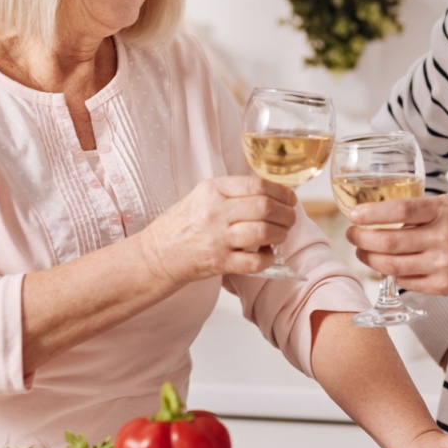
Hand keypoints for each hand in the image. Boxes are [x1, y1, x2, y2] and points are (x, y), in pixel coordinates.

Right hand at [139, 176, 295, 283]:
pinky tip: (266, 254)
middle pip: (265, 207)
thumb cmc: (182, 225)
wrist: (156, 254)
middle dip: (286, 214)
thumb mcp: (201, 196)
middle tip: (290, 218)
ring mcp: (216, 238)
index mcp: (212, 190)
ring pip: (263, 232)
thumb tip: (270, 193)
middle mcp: (215, 211)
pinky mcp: (218, 262)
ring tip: (280, 235)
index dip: (281, 192)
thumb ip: (231, 192)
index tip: (289, 198)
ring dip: (280, 234)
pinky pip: (254, 261)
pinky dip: (267, 258)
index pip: (257, 185)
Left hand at [346, 195, 447, 294]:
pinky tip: (386, 266)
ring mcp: (443, 265)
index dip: (372, 213)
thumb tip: (381, 215)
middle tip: (352, 233)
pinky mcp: (443, 286)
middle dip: (362, 238)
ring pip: (392, 265)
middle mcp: (443, 238)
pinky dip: (390, 274)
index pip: (401, 210)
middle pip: (390, 241)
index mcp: (444, 212)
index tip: (353, 214)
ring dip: (370, 258)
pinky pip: (405, 282)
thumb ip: (421, 210)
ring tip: (362, 250)